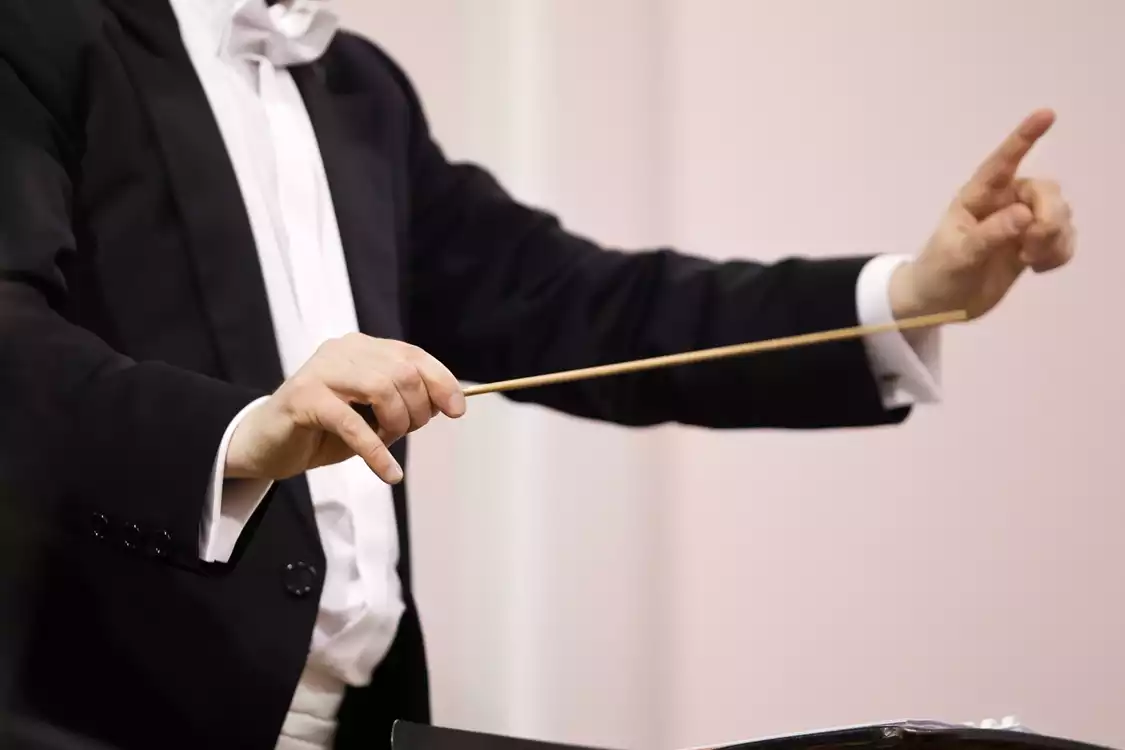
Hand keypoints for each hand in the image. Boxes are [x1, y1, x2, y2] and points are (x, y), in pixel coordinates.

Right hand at [226, 334, 465, 484]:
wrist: (267, 445)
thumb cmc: (324, 430)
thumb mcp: (371, 414)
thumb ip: (402, 403)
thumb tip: (444, 404)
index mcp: (362, 348)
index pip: (413, 356)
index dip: (441, 382)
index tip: (457, 410)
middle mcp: (343, 350)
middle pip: (403, 372)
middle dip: (417, 409)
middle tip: (407, 432)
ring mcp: (321, 371)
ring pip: (382, 388)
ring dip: (397, 423)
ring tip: (389, 443)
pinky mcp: (304, 398)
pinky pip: (353, 424)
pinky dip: (376, 452)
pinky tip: (388, 473)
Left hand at [889, 109, 1075, 319]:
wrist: (941, 302)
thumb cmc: (939, 273)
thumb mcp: (957, 256)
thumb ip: (989, 235)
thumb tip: (1024, 215)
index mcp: (978, 196)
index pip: (1003, 162)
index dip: (1024, 137)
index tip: (1047, 114)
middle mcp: (1004, 202)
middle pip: (1047, 191)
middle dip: (1049, 216)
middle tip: (1032, 247)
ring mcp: (1022, 222)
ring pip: (1061, 214)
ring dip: (1054, 238)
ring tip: (1028, 260)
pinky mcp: (1035, 244)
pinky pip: (1066, 238)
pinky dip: (1060, 253)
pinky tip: (1038, 268)